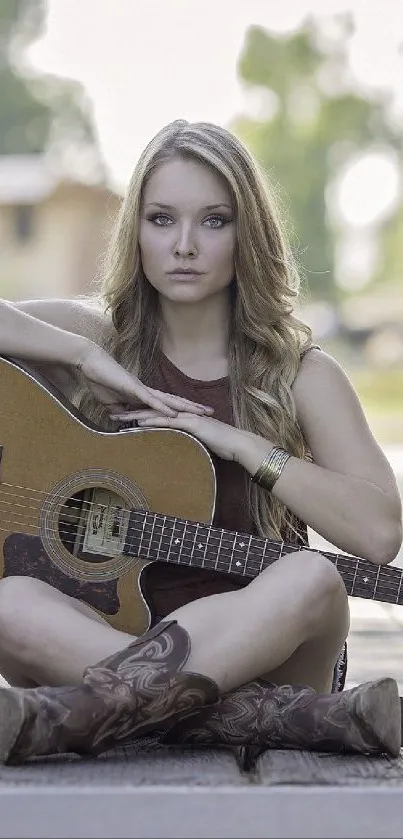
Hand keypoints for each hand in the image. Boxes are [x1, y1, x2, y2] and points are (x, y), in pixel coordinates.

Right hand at [78, 344, 213, 417]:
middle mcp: (147, 391)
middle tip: (211, 413)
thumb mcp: (112, 404)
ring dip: (185, 407)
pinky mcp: (133, 388)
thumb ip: (121, 414)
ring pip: (168, 399)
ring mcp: (141, 389)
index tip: (198, 416)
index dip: (183, 409)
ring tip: (200, 413)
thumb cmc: (100, 381)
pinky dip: (163, 407)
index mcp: (143, 395)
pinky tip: (174, 413)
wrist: (90, 364)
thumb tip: (125, 425)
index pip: (168, 404)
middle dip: (193, 407)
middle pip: (175, 400)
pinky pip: (151, 399)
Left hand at [109, 408, 251, 461]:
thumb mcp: (200, 442)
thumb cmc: (223, 444)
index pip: (156, 414)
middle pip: (151, 410)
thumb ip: (187, 440)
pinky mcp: (190, 424)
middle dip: (131, 411)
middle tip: (112, 413)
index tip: (122, 416)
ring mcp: (186, 418)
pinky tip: (138, 423)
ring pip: (155, 414)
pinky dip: (152, 422)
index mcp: (182, 417)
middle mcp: (182, 414)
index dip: (139, 413)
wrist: (238, 444)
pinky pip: (168, 422)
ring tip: (117, 417)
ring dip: (135, 415)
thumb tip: (177, 447)